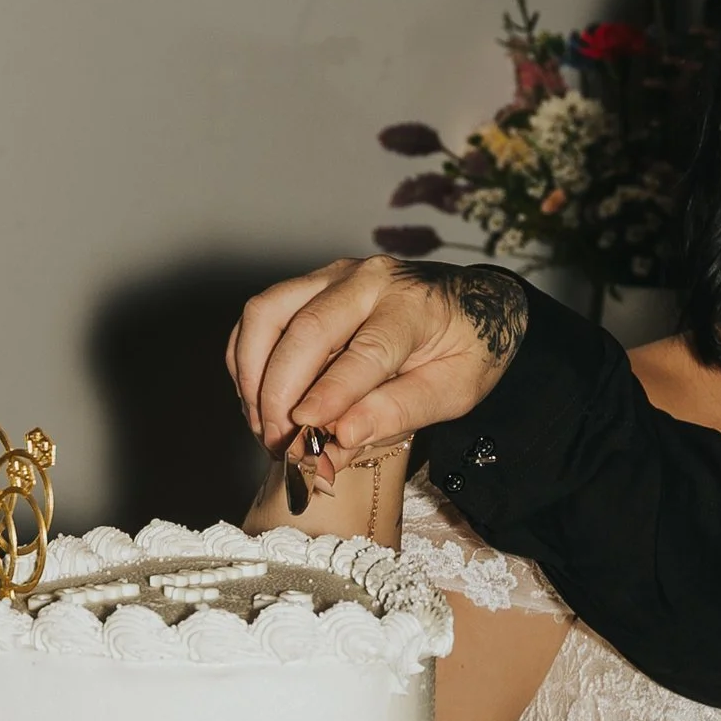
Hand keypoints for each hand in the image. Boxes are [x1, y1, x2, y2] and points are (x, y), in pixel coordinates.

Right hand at [226, 257, 528, 457]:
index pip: (366, 350)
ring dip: (252, 373)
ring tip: (264, 425)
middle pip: (306, 329)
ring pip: (267, 312)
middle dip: (281, 393)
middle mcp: (369, 280)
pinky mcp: (310, 284)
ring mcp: (333, 276)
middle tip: (280, 445)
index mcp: (414, 305)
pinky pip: (260, 314)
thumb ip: (398, 412)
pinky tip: (257, 398)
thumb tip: (341, 438)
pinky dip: (246, 357)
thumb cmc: (465, 349)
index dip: (330, 395)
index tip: (304, 433)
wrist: (474, 304)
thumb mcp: (454, 391)